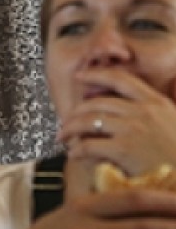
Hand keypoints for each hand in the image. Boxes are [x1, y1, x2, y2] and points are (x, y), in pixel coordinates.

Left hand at [57, 68, 175, 182]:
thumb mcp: (174, 123)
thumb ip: (153, 111)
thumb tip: (128, 105)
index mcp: (156, 102)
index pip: (120, 79)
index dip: (95, 74)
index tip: (79, 75)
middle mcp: (143, 111)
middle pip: (97, 102)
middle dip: (76, 112)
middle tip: (66, 121)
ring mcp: (133, 129)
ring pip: (88, 121)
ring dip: (70, 128)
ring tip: (63, 136)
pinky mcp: (124, 150)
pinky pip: (89, 145)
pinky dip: (77, 149)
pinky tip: (74, 154)